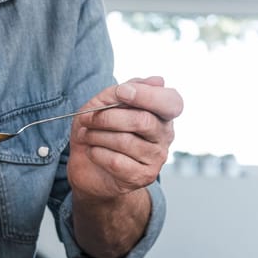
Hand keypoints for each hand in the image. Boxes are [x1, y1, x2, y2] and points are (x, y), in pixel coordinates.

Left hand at [67, 77, 182, 201]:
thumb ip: (125, 90)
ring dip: (97, 135)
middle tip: (86, 118)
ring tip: (86, 135)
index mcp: (162, 113)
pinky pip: (116, 161)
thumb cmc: (100, 131)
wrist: (88, 167)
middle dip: (108, 117)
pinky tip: (93, 151)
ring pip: (126, 141)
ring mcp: (157, 158)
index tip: (121, 92)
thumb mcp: (104, 103)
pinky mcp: (142, 177)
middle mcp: (165, 135)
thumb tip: (158, 80)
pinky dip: (97, 153)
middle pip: (143, 121)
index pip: (172, 102)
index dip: (147, 95)